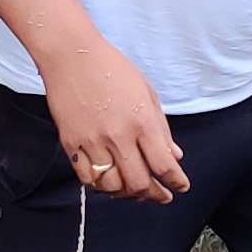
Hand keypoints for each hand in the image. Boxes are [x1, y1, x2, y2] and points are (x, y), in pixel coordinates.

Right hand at [38, 36, 186, 201]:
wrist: (71, 55)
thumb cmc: (110, 68)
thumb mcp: (147, 92)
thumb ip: (161, 128)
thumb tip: (175, 155)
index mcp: (142, 121)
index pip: (164, 165)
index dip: (176, 182)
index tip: (180, 186)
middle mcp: (119, 136)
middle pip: (140, 183)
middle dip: (154, 195)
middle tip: (160, 195)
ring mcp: (93, 142)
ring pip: (113, 186)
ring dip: (126, 193)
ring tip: (133, 189)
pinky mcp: (72, 144)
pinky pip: (86, 178)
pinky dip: (100, 184)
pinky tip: (108, 180)